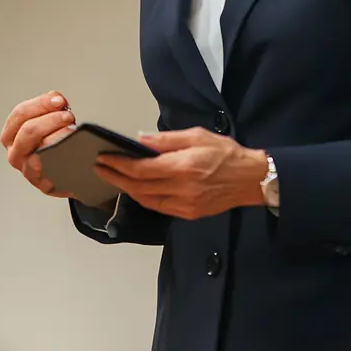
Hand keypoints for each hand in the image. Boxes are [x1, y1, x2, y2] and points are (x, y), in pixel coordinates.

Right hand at [0, 90, 77, 197]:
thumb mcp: (49, 121)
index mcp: (12, 134)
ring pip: (40, 150)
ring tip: (72, 130)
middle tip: (68, 116)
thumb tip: (57, 98)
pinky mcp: (43, 184)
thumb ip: (51, 107)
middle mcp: (16, 152)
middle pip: (28, 130)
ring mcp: (28, 169)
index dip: (40, 104)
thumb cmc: (55, 142)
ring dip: (59, 136)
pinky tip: (68, 153)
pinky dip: (61, 160)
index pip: (20, 114)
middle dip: (51, 119)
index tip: (59, 100)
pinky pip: (51, 172)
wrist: (68, 170)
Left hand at [93, 126, 268, 219]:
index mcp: (182, 167)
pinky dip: (145, 198)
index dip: (118, 165)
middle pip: (138, 187)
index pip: (141, 169)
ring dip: (128, 189)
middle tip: (101, 168)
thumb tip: (141, 140)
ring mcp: (184, 205)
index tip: (103, 158)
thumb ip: (168, 139)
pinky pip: (159, 207)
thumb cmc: (226, 153)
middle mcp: (181, 189)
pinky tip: (138, 189)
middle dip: (116, 177)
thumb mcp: (198, 136)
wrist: (250, 179)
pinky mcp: (188, 214)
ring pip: (146, 200)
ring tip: (116, 178)